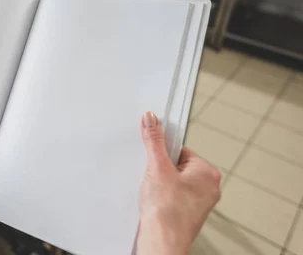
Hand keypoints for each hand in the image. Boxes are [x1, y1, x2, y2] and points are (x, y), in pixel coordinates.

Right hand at [137, 111, 220, 254]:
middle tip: (155, 179)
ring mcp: (200, 202)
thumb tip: (152, 120)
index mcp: (208, 173)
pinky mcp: (189, 212)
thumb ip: (154, 140)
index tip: (155, 157)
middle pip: (177, 164)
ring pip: (174, 181)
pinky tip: (156, 202)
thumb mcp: (157, 167)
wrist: (162, 241)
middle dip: (161, 169)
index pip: (181, 149)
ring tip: (156, 193)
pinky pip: (174, 195)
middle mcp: (209, 187)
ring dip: (161, 183)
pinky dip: (163, 196)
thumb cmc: (167, 213)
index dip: (164, 153)